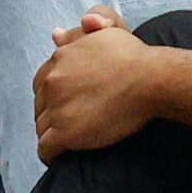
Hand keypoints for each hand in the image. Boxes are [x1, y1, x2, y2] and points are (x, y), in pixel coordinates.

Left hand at [33, 11, 156, 160]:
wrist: (151, 80)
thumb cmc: (134, 56)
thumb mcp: (105, 33)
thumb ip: (79, 34)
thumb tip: (55, 34)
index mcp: (58, 60)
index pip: (42, 83)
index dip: (54, 95)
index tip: (68, 104)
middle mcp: (52, 82)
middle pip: (40, 105)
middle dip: (50, 114)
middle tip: (69, 124)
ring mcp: (57, 108)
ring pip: (41, 127)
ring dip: (51, 134)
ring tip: (66, 142)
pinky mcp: (66, 132)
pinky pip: (45, 148)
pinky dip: (49, 155)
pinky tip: (58, 158)